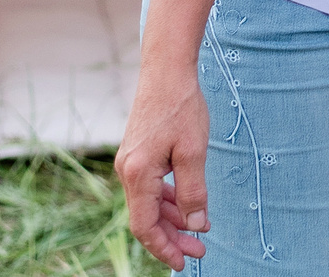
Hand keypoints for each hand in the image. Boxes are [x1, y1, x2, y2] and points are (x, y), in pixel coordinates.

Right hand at [115, 63, 210, 270]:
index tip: (185, 261)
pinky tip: (188, 205)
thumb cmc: (181, 106)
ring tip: (200, 230)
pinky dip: (169, 199)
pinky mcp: (139, 153)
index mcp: (137, 174)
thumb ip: (193, 191)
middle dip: (173, 237)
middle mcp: (128, 171)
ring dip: (174, 218)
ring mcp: (131, 162)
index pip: (145, 225)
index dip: (164, 247)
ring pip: (150, 203)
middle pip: (147, 218)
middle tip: (199, 251)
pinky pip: (152, 187)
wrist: (166, 70)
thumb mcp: (194, 151)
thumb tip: (196, 224)